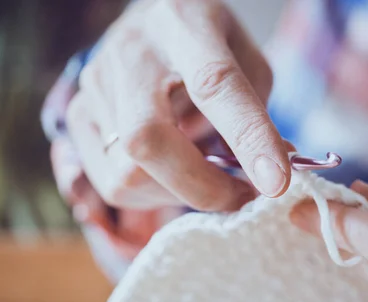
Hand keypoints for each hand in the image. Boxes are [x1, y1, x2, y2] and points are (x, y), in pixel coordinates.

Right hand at [66, 0, 289, 210]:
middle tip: (243, 196)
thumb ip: (257, 116)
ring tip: (209, 176)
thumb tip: (269, 178)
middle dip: (203, 186)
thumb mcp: (248, 63)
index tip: (277, 183)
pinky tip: (175, 173)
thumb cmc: (210, 46)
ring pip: (128, 173)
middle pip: (148, 139)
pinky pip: (112, 184)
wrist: (153, 26)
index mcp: (185, 26)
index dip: (247, 138)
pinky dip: (154, 194)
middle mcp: (131, 52)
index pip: (215, 85)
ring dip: (181, 193)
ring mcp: (96, 85)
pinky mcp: (78, 115)